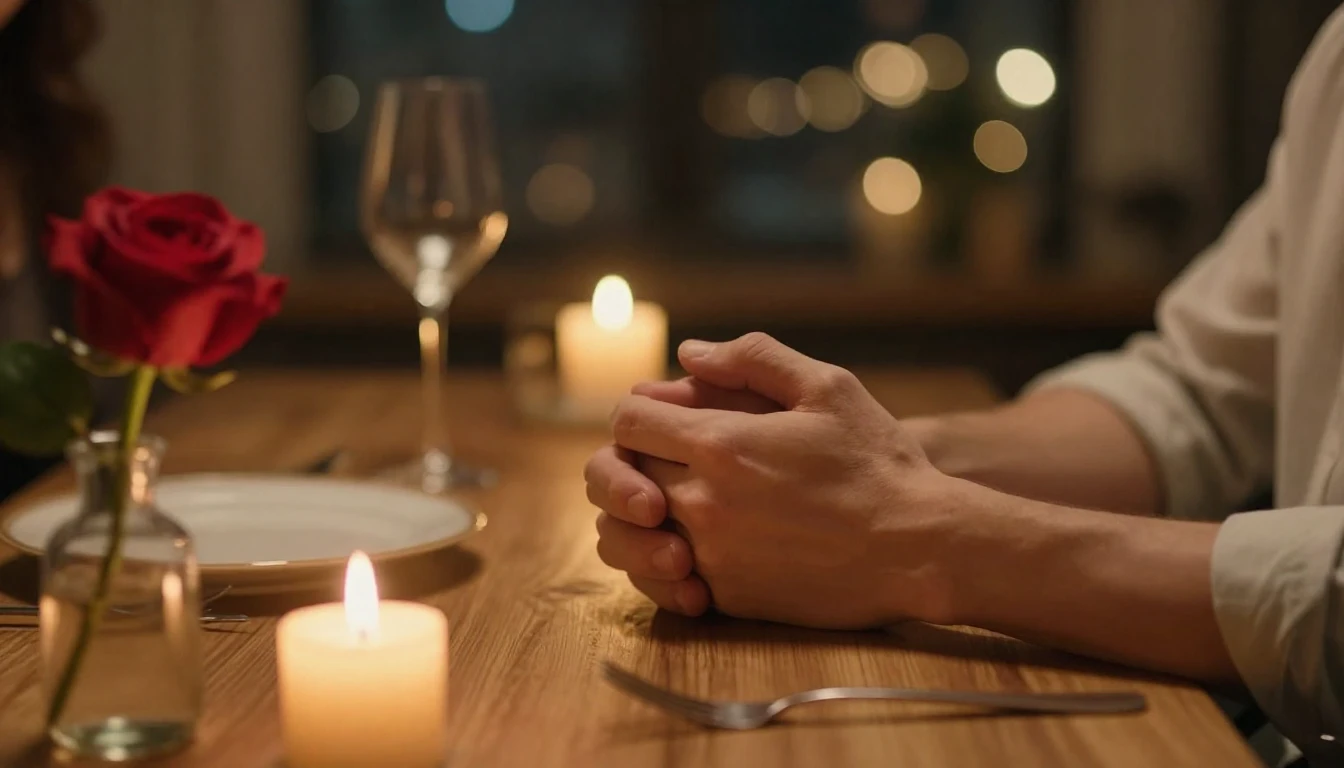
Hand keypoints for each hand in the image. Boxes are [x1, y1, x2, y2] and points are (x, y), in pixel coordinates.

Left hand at [609, 333, 957, 628]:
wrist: (919, 548)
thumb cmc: (877, 463)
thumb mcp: (828, 387)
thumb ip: (753, 359)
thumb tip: (689, 353)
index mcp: (721, 443)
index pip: (629, 421)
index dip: (638, 413)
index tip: (663, 417)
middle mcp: (704, 501)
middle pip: (620, 476)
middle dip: (632, 462)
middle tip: (661, 460)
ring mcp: (712, 555)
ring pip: (629, 535)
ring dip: (637, 517)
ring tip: (666, 506)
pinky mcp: (727, 597)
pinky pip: (663, 580)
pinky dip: (666, 562)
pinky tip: (696, 546)